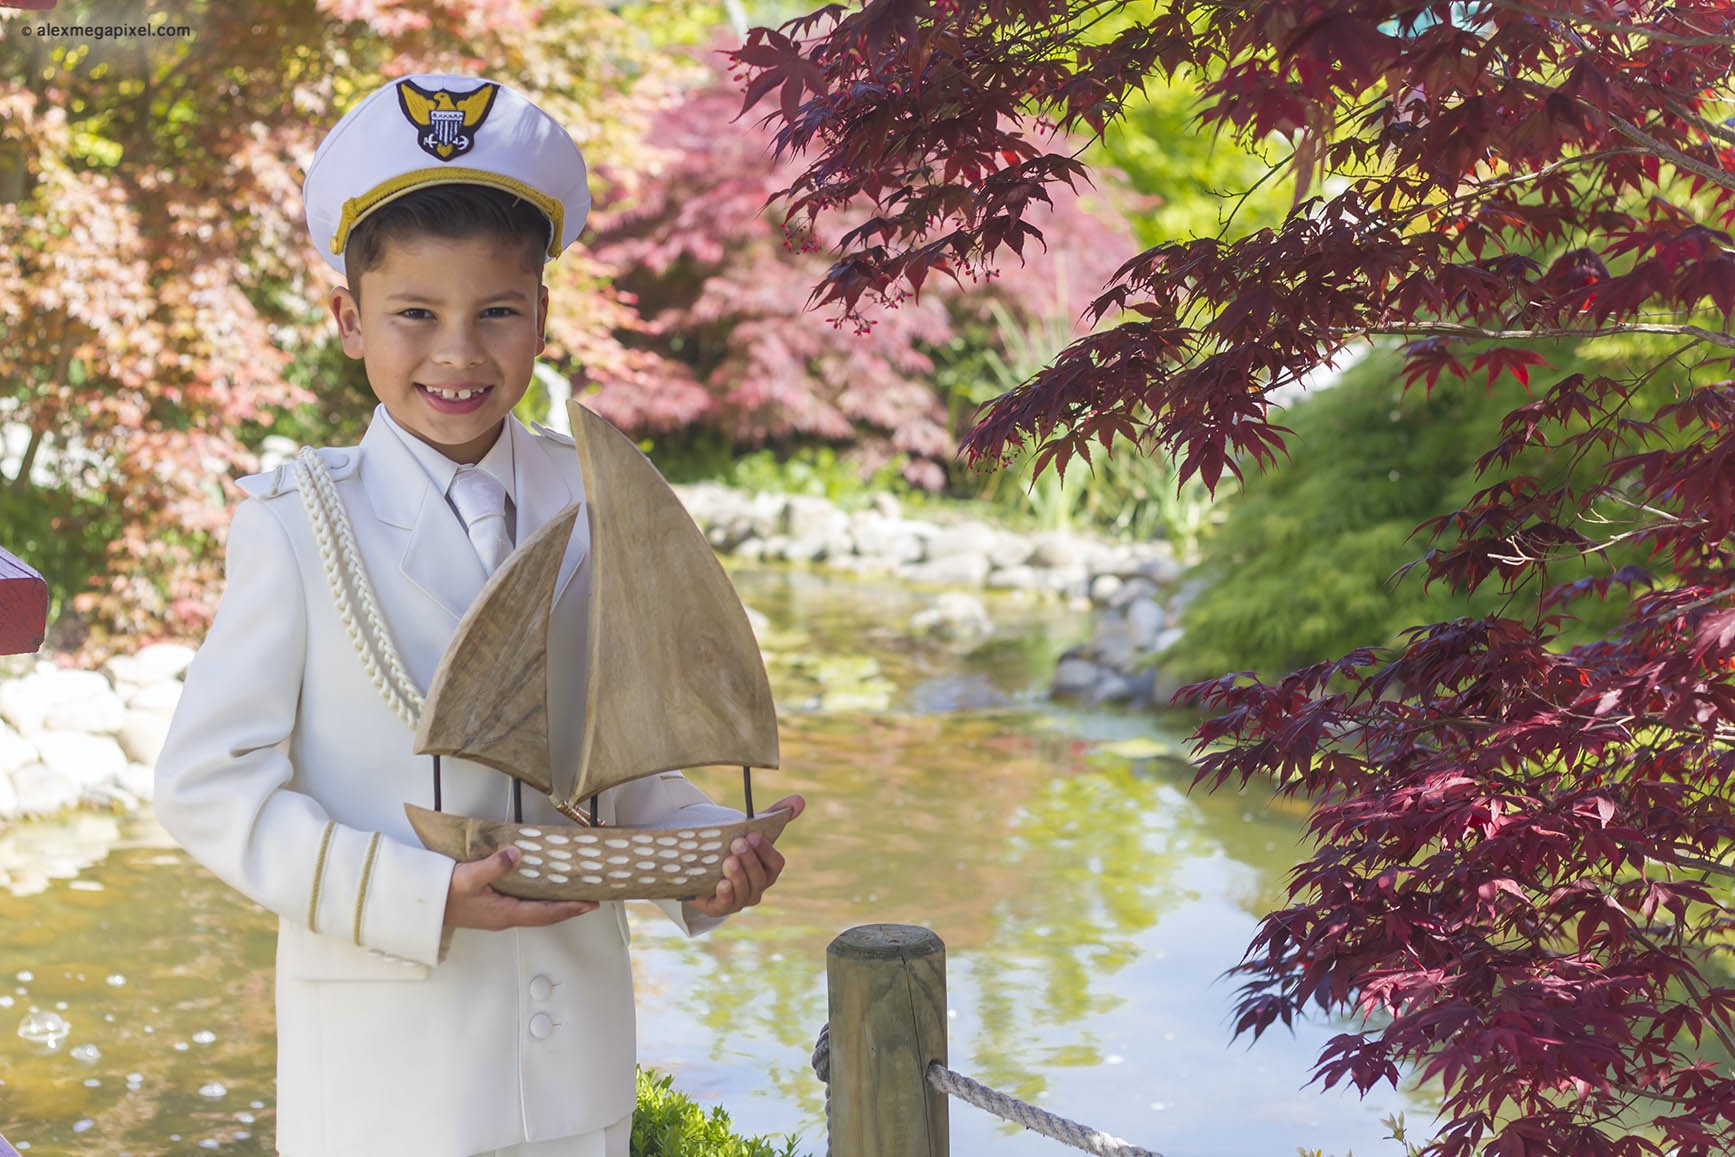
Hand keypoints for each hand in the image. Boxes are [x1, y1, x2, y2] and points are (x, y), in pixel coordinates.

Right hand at [444, 845, 597, 930]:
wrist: (420, 906)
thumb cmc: (443, 894)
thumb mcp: (468, 877)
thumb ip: (494, 865)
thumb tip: (517, 854)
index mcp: (504, 913)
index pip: (545, 913)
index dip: (569, 908)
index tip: (590, 903)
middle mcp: (505, 917)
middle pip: (545, 915)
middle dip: (569, 908)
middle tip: (592, 898)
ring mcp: (498, 914)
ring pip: (535, 911)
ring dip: (556, 904)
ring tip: (574, 893)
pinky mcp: (492, 908)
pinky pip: (524, 905)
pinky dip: (539, 898)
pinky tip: (543, 887)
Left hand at [686, 794, 803, 918]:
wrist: (704, 868)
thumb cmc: (734, 849)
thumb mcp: (751, 831)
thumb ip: (775, 815)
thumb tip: (800, 799)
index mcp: (768, 870)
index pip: (776, 863)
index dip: (765, 850)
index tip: (753, 835)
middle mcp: (758, 887)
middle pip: (760, 878)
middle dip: (750, 860)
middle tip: (737, 843)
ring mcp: (741, 900)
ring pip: (745, 892)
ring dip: (739, 876)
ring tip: (729, 861)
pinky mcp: (720, 907)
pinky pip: (726, 905)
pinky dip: (726, 895)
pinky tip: (722, 884)